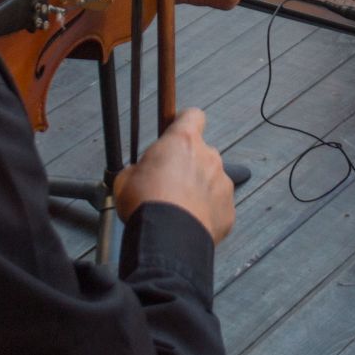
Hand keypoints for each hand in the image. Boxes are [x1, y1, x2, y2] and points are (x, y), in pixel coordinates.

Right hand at [113, 108, 233, 243]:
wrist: (167, 238)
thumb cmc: (146, 204)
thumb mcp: (125, 179)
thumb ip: (138, 168)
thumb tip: (138, 174)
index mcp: (183, 142)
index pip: (193, 116)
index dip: (184, 122)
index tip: (177, 131)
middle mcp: (208, 157)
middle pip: (201, 153)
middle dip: (188, 165)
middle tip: (168, 184)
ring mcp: (222, 183)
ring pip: (211, 180)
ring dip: (198, 189)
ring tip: (178, 209)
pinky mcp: (228, 209)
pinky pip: (217, 205)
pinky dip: (206, 211)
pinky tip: (189, 222)